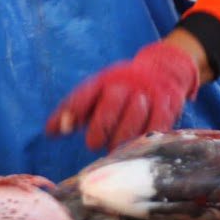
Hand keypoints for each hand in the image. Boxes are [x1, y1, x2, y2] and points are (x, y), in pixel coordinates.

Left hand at [45, 40, 199, 151]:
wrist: (163, 70)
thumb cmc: (120, 89)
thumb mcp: (96, 92)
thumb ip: (73, 111)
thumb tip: (51, 132)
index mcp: (104, 80)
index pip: (85, 93)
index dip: (73, 111)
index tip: (63, 130)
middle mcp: (126, 84)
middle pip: (111, 105)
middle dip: (100, 128)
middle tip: (93, 144)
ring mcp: (148, 93)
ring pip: (135, 116)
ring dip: (123, 137)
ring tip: (115, 150)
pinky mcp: (168, 105)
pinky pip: (158, 124)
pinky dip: (146, 137)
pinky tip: (137, 146)